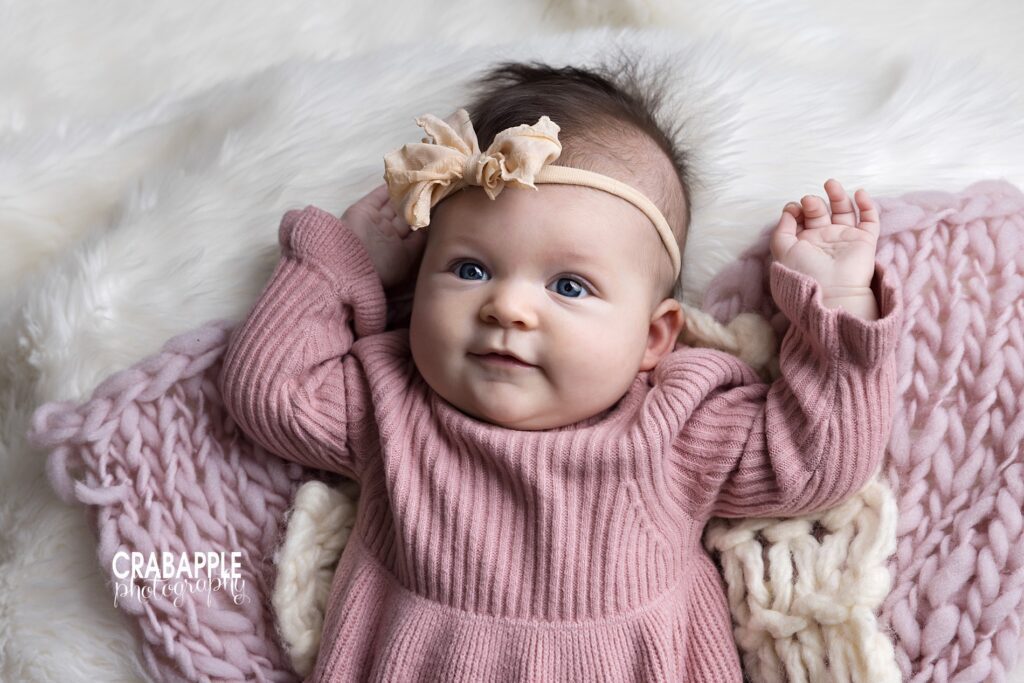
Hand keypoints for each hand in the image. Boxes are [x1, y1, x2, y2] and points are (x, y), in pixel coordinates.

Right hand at [342, 184, 426, 290]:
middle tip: (428, 191)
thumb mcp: (406, 259)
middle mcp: (387, 234)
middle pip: (403, 216)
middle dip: (414, 206)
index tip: (435, 208)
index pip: (413, 231)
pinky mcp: (364, 210)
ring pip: (392, 205)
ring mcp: (375, 221)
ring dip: (403, 195)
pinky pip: (377, 197)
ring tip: (416, 183)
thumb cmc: (382, 266)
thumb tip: (427, 227)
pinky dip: (386, 189)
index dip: (423, 220)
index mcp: (397, 249)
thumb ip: (417, 242)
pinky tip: (398, 179)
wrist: (351, 260)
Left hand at [771, 179, 878, 295]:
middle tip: (809, 201)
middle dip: (813, 203)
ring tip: (830, 183)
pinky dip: (867, 205)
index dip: (796, 210)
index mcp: (804, 243)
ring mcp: (845, 239)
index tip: (793, 208)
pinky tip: (859, 193)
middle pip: (820, 212)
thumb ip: (782, 229)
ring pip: (844, 211)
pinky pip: (870, 220)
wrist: (832, 291)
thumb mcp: (782, 250)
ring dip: (838, 196)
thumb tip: (789, 210)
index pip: (801, 218)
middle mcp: (824, 240)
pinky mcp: (864, 241)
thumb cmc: (804, 272)